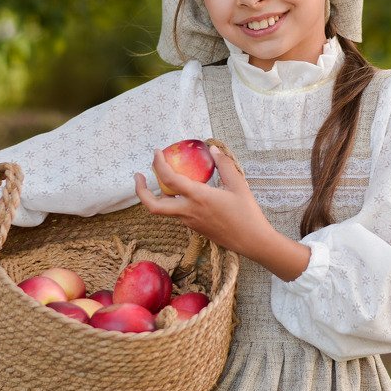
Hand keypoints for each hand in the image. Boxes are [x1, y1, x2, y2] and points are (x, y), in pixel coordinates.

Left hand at [135, 144, 310, 280]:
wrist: (252, 241)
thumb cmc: (247, 213)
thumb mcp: (238, 184)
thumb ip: (224, 165)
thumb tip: (213, 149)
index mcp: (199, 197)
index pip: (170, 179)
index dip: (159, 164)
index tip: (156, 153)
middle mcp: (189, 211)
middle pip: (153, 205)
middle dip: (140, 191)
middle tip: (139, 176)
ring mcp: (190, 222)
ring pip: (164, 209)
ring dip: (158, 195)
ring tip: (164, 179)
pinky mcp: (195, 228)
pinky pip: (178, 213)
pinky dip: (173, 201)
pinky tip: (185, 192)